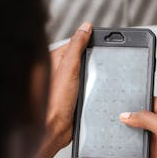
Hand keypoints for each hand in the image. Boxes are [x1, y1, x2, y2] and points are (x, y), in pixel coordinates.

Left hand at [45, 22, 90, 150]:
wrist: (55, 130)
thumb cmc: (54, 102)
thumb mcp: (68, 68)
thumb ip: (76, 46)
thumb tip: (84, 28)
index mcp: (54, 59)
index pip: (76, 43)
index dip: (89, 43)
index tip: (102, 43)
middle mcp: (59, 71)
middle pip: (83, 58)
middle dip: (93, 62)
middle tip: (97, 68)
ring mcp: (67, 84)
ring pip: (88, 74)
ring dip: (94, 78)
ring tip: (94, 83)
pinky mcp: (74, 97)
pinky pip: (88, 88)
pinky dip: (94, 90)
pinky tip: (94, 93)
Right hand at [102, 97, 156, 157]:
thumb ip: (146, 120)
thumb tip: (126, 115)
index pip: (148, 106)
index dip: (135, 103)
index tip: (118, 102)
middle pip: (137, 130)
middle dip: (122, 131)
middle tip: (104, 129)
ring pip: (134, 154)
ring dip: (121, 157)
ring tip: (104, 157)